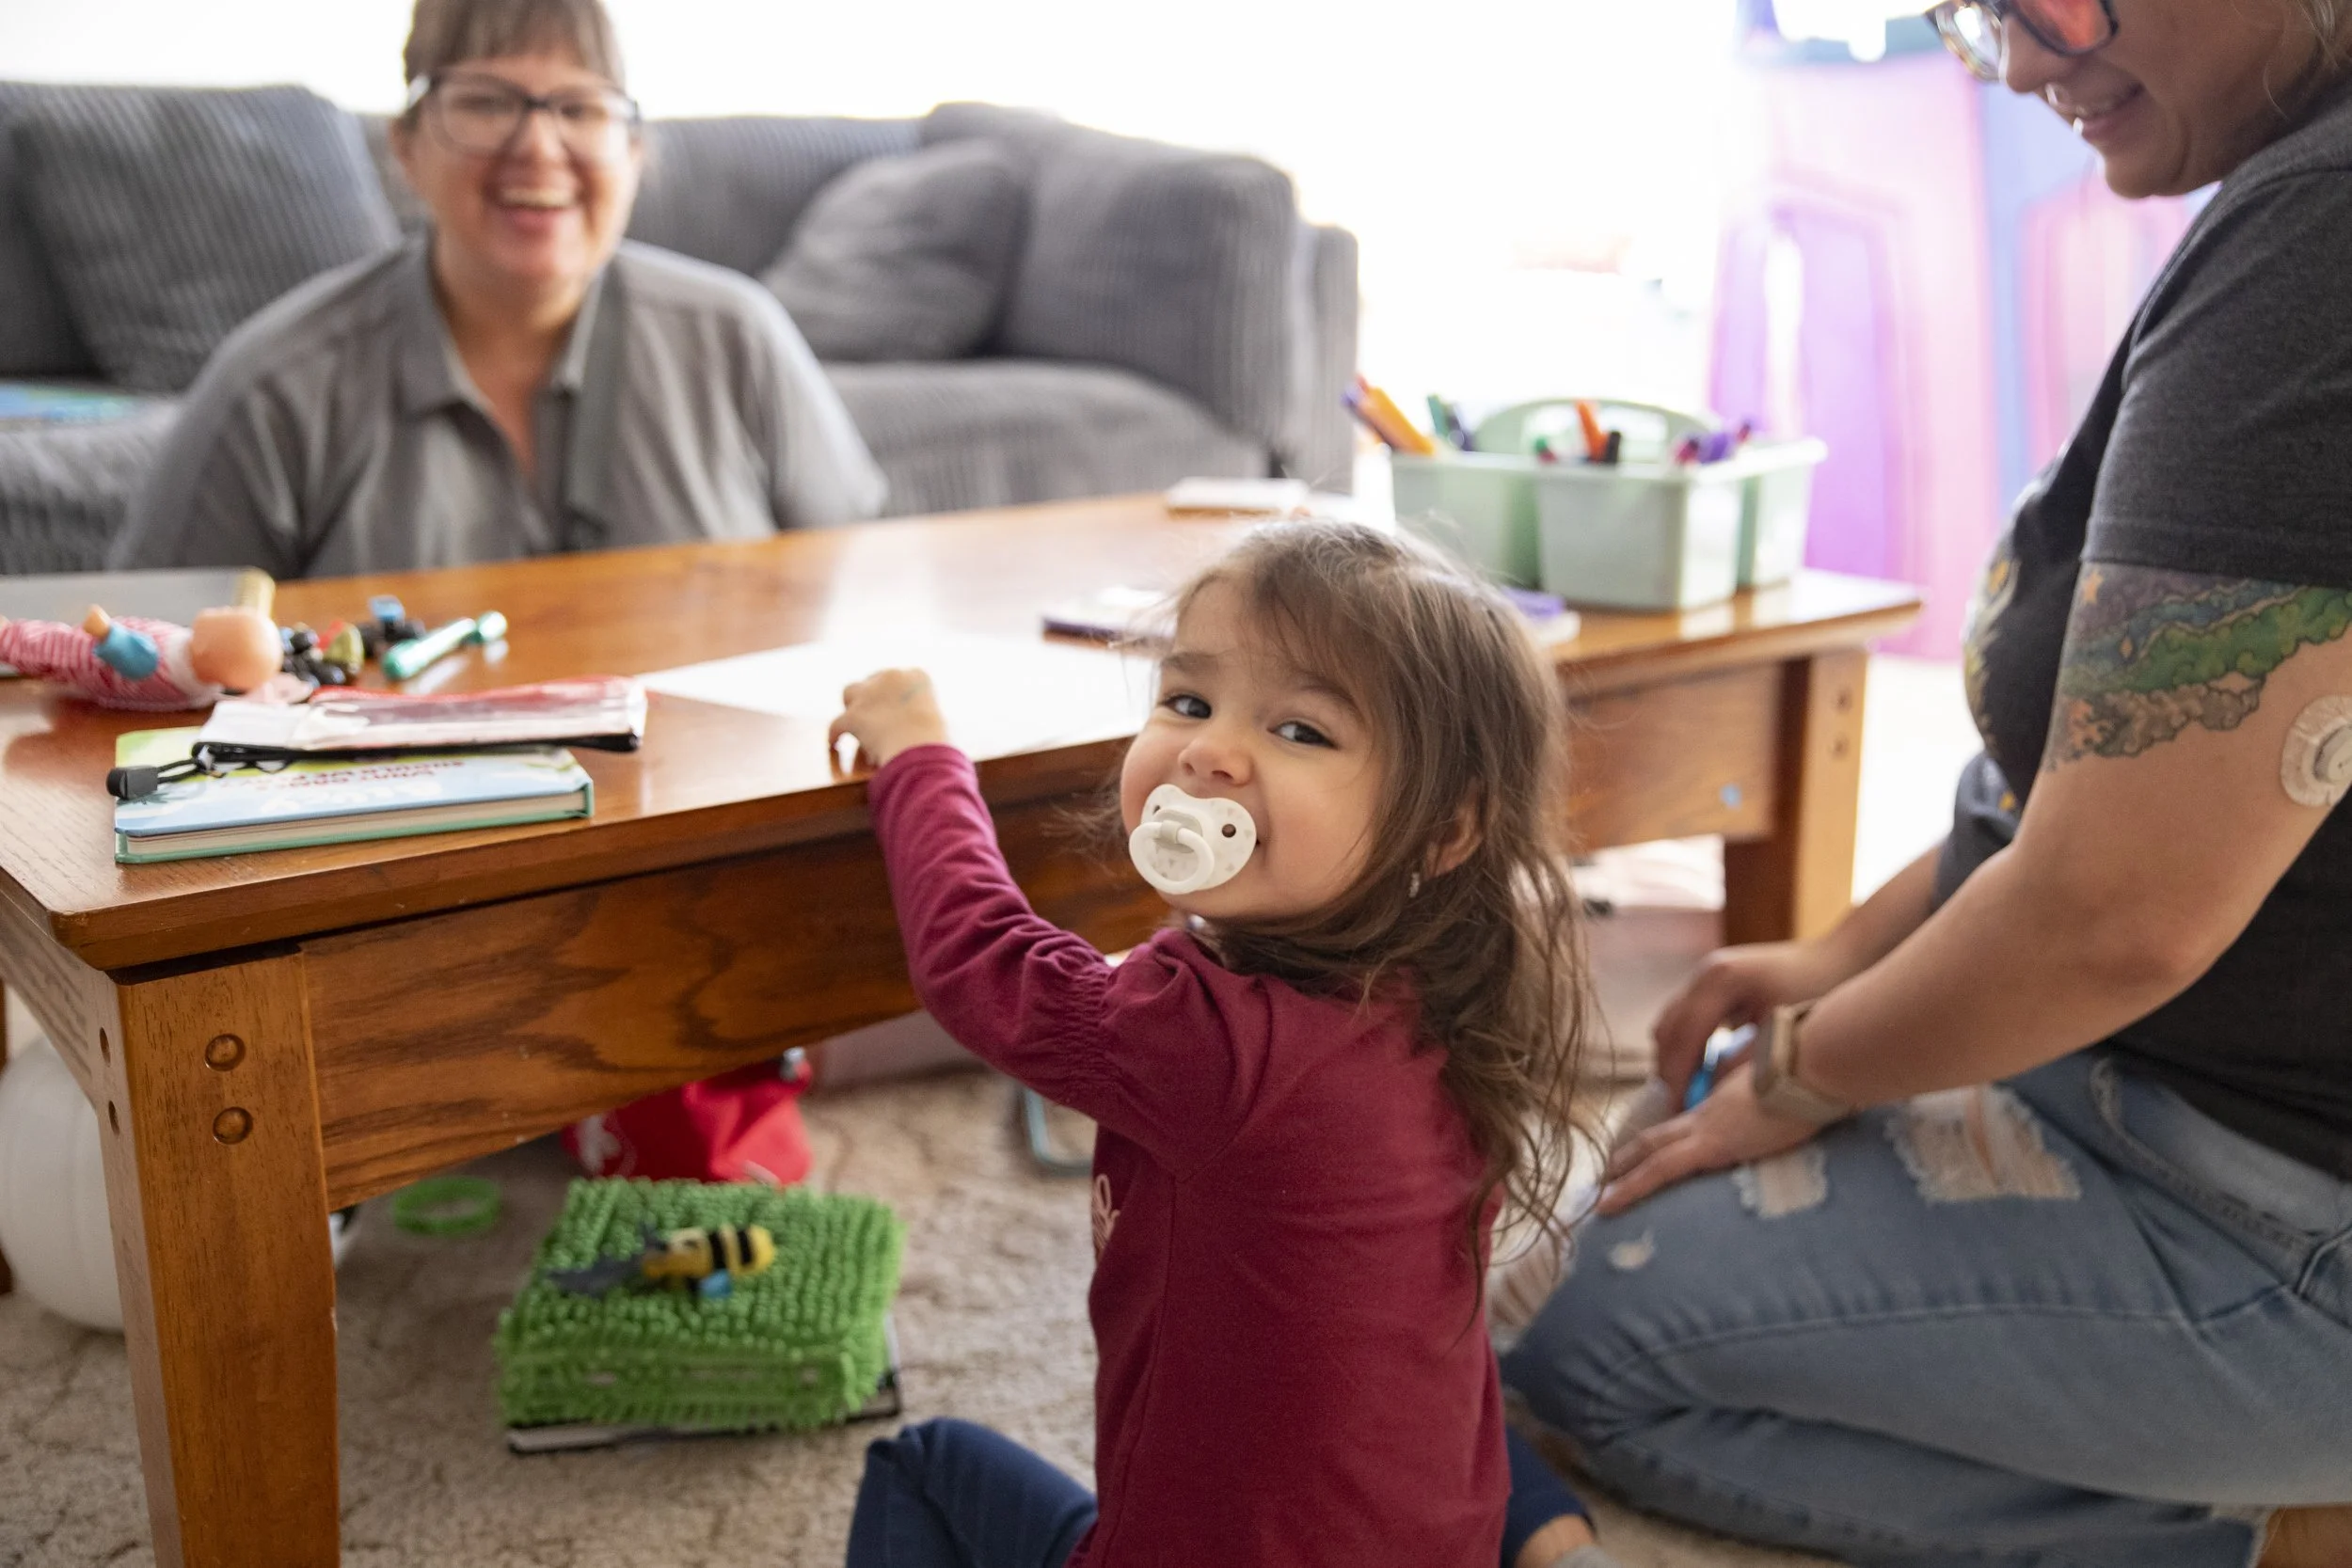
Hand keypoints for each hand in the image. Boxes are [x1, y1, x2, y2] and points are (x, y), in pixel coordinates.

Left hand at [828, 668, 947, 771]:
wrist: (921, 745)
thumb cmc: (935, 739)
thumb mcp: (935, 717)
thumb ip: (919, 713)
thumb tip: (906, 725)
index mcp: (916, 676)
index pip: (899, 678)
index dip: (892, 692)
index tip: (891, 703)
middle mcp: (891, 677)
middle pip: (872, 680)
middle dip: (870, 694)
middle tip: (871, 711)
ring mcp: (869, 694)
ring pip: (850, 692)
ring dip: (851, 704)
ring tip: (851, 718)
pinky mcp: (853, 715)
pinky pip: (837, 724)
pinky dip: (835, 734)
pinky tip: (834, 743)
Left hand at [1596, 1061, 1822, 1214]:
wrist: (1816, 1063)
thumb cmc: (1817, 1075)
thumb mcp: (1793, 1090)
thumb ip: (1776, 1101)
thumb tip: (1783, 1110)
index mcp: (1727, 1100)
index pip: (1686, 1121)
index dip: (1663, 1137)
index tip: (1645, 1152)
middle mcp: (1709, 1111)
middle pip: (1658, 1136)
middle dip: (1629, 1157)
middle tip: (1605, 1174)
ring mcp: (1706, 1126)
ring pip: (1649, 1153)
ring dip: (1621, 1175)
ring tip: (1598, 1198)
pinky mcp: (1711, 1143)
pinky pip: (1660, 1169)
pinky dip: (1630, 1187)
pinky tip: (1608, 1204)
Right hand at [1650, 939, 1852, 1102]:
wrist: (1842, 954)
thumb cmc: (1820, 989)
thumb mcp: (1781, 1033)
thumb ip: (1744, 1064)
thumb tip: (1710, 1098)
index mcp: (1720, 981)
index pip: (1683, 1039)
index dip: (1677, 1080)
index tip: (1678, 1113)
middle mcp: (1705, 973)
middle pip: (1667, 1030)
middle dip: (1669, 1071)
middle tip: (1679, 1109)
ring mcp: (1706, 973)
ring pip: (1671, 1023)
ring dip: (1675, 1058)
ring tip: (1690, 1092)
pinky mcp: (1713, 980)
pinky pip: (1686, 1017)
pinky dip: (1688, 1045)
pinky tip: (1705, 1070)